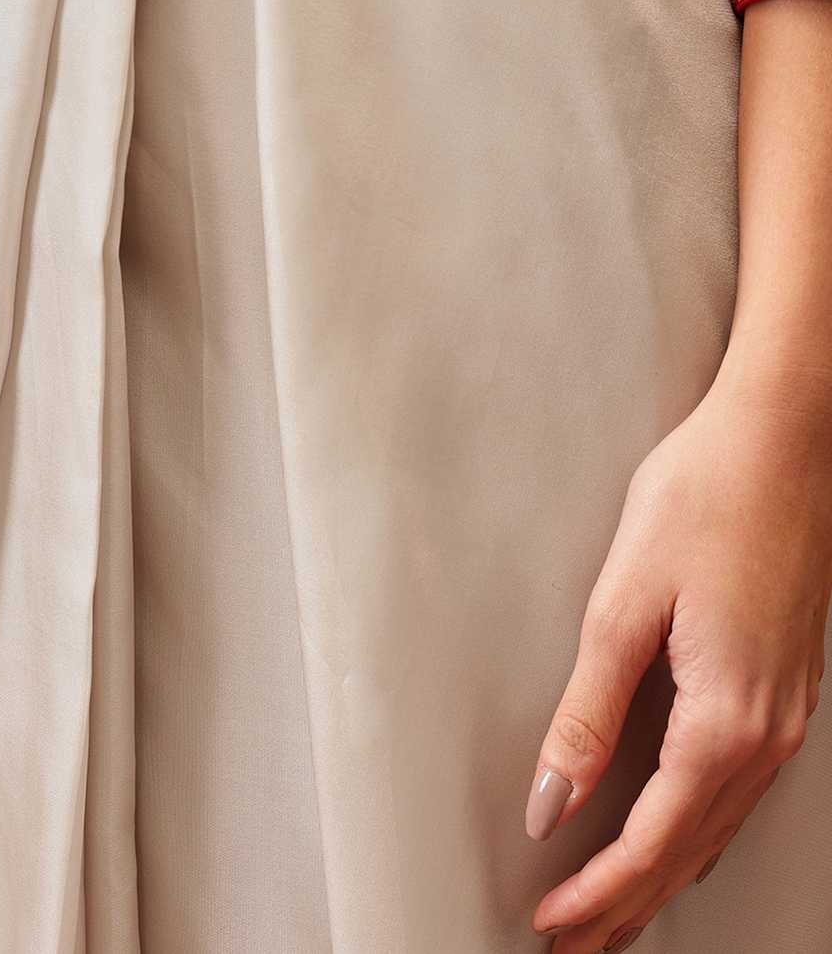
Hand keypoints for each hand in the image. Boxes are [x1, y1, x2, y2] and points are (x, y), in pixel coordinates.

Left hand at [524, 362, 831, 951]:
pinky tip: (680, 829)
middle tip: (575, 942)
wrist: (786, 437)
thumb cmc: (704, 498)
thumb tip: (552, 801)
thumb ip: (588, 712)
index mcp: (725, 719)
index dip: (599, 892)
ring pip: (722, 824)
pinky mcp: (790, 683)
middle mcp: (770, 732)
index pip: (652, 841)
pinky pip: (743, 786)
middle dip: (629, 903)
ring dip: (665, 870)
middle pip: (690, 849)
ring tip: (617, 905)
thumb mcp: (624, 602)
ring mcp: (789, 711)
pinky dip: (700, 826)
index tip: (552, 923)